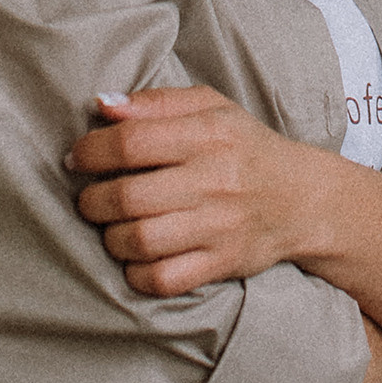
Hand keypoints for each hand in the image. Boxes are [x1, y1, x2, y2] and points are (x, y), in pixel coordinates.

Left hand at [66, 84, 329, 296]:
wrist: (302, 198)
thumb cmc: (245, 147)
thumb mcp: (211, 108)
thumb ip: (156, 103)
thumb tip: (101, 105)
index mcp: (209, 135)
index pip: (131, 142)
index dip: (91, 151)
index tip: (79, 158)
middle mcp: (215, 181)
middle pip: (128, 197)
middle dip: (92, 200)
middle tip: (90, 198)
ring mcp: (219, 226)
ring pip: (140, 241)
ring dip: (111, 237)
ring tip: (113, 227)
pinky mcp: (223, 263)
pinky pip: (163, 279)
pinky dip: (137, 273)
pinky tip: (137, 257)